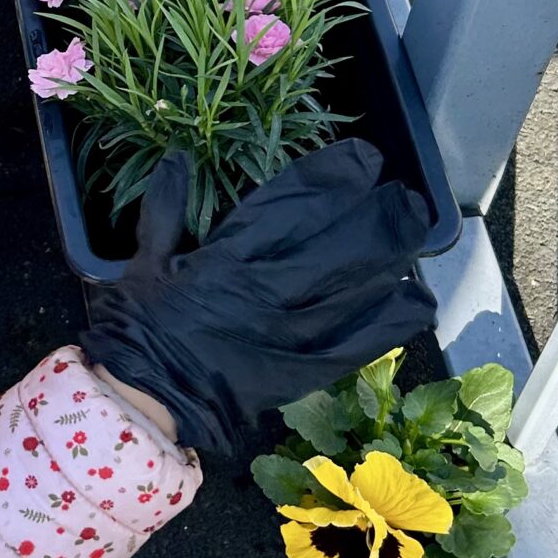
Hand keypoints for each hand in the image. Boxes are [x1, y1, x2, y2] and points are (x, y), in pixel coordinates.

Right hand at [80, 142, 437, 458]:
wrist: (140, 398)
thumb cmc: (137, 328)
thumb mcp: (143, 262)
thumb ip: (164, 210)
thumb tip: (177, 159)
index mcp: (226, 259)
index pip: (290, 208)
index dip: (332, 180)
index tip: (364, 161)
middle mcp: (262, 291)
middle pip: (332, 246)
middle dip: (375, 218)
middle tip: (406, 197)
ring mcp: (284, 334)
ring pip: (348, 290)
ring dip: (389, 261)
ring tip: (420, 234)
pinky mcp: (297, 373)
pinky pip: (350, 347)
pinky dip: (385, 325)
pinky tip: (417, 303)